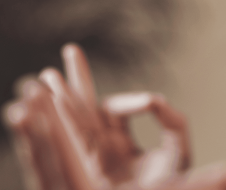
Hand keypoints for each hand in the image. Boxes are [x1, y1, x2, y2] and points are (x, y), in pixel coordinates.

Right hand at [3, 43, 190, 189]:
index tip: (150, 103)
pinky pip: (77, 140)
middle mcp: (102, 147)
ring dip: (61, 96)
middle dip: (78, 80)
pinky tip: (53, 100)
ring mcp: (95, 159)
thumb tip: (156, 98)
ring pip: (75, 121)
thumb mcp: (177, 151)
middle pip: (84, 107)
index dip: (130, 102)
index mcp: (120, 143)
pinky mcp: (91, 170)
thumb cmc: (170, 186)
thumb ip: (172, 122)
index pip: (114, 110)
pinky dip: (65, 120)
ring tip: (48, 73)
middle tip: (72, 49)